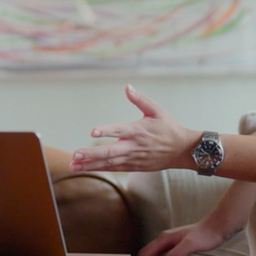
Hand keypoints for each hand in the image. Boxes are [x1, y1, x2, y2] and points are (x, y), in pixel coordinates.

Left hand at [70, 85, 194, 173]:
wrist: (182, 150)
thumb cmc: (168, 127)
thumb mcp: (156, 110)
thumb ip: (140, 100)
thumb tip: (127, 87)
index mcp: (138, 130)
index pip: (119, 130)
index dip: (106, 131)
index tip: (92, 132)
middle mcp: (134, 146)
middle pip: (110, 151)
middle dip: (91, 154)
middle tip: (75, 154)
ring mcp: (133, 158)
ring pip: (109, 163)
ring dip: (90, 164)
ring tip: (73, 165)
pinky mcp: (134, 166)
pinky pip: (114, 168)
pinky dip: (99, 168)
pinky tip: (85, 168)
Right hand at [134, 221, 229, 255]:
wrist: (216, 227)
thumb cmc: (205, 235)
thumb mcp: (190, 245)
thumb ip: (177, 255)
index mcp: (165, 238)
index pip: (147, 252)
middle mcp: (165, 237)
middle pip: (147, 250)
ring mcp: (171, 239)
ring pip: (153, 251)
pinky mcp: (177, 242)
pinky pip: (161, 252)